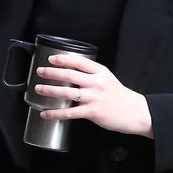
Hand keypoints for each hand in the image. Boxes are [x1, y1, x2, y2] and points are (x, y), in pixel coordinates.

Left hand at [34, 54, 152, 136]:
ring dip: (50, 90)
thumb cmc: (118, 96)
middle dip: (52, 72)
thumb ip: (91, 74)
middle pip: (70, 74)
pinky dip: (55, 113)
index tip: (51, 59)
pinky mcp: (92, 112)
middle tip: (40, 72)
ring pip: (67, 92)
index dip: (63, 59)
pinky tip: (46, 113)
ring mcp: (94, 97)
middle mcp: (96, 83)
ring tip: (38, 89)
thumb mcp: (106, 78)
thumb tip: (69, 72)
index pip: (79, 61)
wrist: (134, 111)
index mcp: (100, 72)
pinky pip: (69, 113)